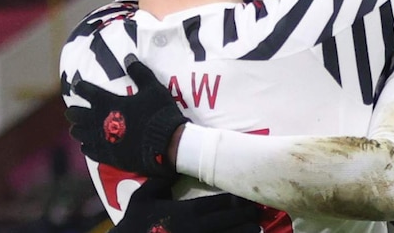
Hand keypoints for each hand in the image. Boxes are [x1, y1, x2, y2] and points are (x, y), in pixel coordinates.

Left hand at [65, 55, 188, 177]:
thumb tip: (128, 57)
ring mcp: (101, 140)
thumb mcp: (152, 88)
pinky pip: (89, 151)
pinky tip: (86, 146)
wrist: (166, 143)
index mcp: (107, 102)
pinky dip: (85, 146)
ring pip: (79, 134)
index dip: (80, 87)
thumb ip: (139, 72)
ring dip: (77, 129)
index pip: (87, 91)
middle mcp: (99, 121)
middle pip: (77, 115)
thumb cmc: (158, 113)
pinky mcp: (107, 156)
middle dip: (73, 112)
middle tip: (71, 111)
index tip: (77, 86)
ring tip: (76, 128)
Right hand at [111, 193, 262, 232]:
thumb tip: (174, 166)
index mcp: (186, 212)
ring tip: (257, 228)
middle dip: (245, 215)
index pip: (218, 204)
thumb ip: (161, 181)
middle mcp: (197, 229)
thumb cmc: (134, 223)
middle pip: (228, 220)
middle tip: (258, 210)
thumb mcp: (143, 197)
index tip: (247, 197)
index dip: (235, 201)